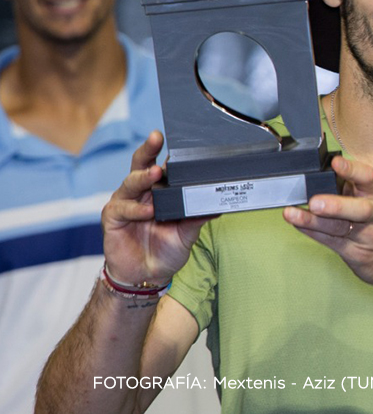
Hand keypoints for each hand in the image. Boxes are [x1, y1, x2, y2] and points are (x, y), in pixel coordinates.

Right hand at [100, 131, 212, 284]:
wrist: (146, 276)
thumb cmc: (166, 250)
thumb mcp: (187, 234)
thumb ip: (197, 218)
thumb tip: (217, 205)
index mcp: (161, 191)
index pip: (164, 166)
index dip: (171, 154)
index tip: (180, 140)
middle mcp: (142, 192)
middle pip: (142, 163)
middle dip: (148, 148)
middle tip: (157, 137)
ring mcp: (126, 202)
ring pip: (131, 182)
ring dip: (143, 177)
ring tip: (156, 174)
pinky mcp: (113, 218)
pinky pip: (123, 208)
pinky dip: (136, 209)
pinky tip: (148, 210)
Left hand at [283, 156, 372, 288]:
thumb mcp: (370, 201)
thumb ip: (347, 189)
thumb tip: (315, 174)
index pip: (367, 178)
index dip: (352, 170)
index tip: (335, 162)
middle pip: (358, 209)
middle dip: (336, 205)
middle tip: (315, 202)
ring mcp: (364, 235)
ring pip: (339, 227)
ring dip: (314, 221)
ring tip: (293, 214)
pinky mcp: (353, 252)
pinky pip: (330, 241)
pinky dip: (311, 231)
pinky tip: (297, 224)